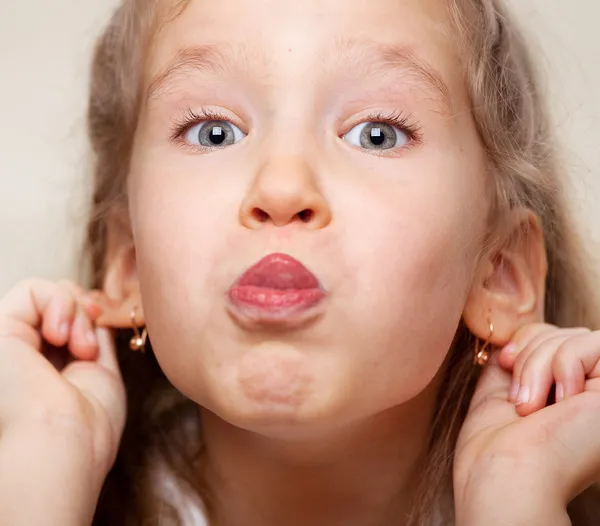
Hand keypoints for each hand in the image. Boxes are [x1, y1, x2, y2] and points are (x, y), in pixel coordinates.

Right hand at [0, 278, 125, 477]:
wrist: (62, 442)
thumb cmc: (87, 422)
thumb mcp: (99, 370)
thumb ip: (92, 334)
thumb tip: (92, 302)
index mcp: (45, 367)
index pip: (69, 317)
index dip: (90, 312)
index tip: (104, 326)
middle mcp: (23, 354)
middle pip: (60, 302)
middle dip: (86, 311)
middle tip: (91, 344)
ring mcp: (9, 342)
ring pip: (48, 292)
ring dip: (76, 311)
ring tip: (79, 348)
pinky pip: (32, 288)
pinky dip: (60, 302)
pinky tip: (63, 337)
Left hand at [454, 323, 599, 523]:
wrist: (506, 475)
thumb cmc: (496, 446)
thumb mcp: (501, 391)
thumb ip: (517, 360)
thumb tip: (515, 334)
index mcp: (566, 393)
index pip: (552, 335)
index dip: (525, 340)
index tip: (505, 362)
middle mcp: (591, 392)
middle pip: (560, 332)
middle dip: (528, 356)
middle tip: (520, 401)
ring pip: (572, 336)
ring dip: (538, 366)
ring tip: (531, 407)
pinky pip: (589, 343)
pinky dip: (561, 367)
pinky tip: (561, 403)